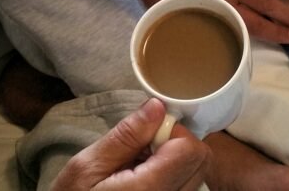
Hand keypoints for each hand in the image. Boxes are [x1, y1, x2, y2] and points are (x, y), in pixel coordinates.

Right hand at [51, 98, 209, 190]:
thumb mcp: (86, 167)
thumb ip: (125, 136)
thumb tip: (157, 106)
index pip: (190, 149)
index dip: (172, 131)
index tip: (147, 133)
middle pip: (201, 159)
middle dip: (177, 143)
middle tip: (143, 148)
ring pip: (198, 171)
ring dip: (177, 159)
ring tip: (141, 165)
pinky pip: (188, 185)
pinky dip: (174, 174)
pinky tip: (145, 177)